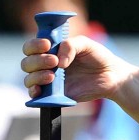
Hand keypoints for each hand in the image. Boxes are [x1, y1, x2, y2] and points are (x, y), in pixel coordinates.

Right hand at [21, 35, 137, 103]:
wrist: (111, 76)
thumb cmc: (98, 57)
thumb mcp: (85, 44)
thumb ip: (70, 45)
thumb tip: (58, 61)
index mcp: (51, 50)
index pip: (31, 47)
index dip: (34, 45)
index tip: (47, 45)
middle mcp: (46, 65)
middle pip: (27, 63)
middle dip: (37, 60)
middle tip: (54, 61)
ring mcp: (49, 81)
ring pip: (29, 78)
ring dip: (37, 75)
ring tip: (53, 76)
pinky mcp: (54, 95)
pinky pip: (36, 96)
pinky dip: (34, 92)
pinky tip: (40, 89)